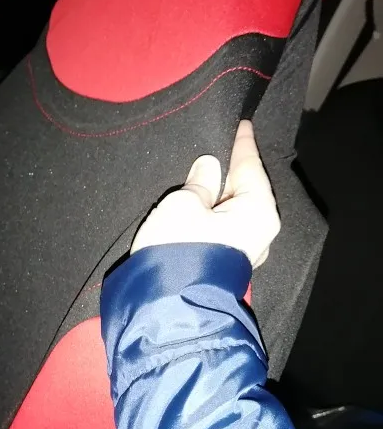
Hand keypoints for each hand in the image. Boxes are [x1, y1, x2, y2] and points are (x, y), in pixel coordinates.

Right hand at [131, 120, 279, 267]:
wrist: (167, 305)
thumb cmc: (180, 248)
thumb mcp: (183, 204)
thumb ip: (199, 181)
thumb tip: (209, 167)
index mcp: (257, 211)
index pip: (250, 166)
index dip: (242, 143)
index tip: (242, 123)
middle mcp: (260, 231)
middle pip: (245, 189)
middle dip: (231, 169)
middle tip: (219, 144)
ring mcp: (245, 249)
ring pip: (234, 209)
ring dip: (219, 193)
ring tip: (205, 172)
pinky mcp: (226, 261)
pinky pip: (225, 225)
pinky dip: (214, 211)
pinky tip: (202, 202)